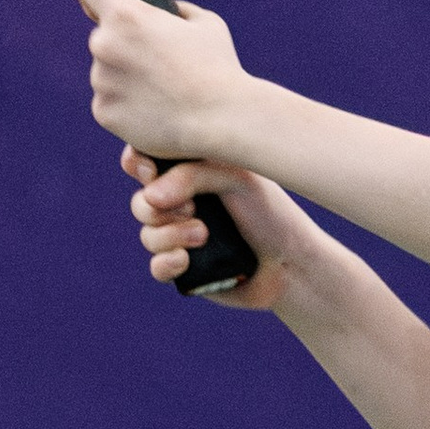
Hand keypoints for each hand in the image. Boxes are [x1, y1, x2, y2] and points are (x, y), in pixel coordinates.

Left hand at [75, 0, 253, 163]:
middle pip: (103, 36)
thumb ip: (175, 11)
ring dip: (125, 77)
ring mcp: (101, 81)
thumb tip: (165, 14)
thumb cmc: (218, 69)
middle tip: (159, 63)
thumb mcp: (204, 23)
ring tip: (163, 92)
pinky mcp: (104, 112)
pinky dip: (126, 106)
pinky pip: (109, 102)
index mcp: (126, 14)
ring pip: (106, 72)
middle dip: (124, 45)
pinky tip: (156, 111)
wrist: (222, 121)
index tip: (98, 0)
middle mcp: (105, 44)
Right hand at [124, 149, 308, 305]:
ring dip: (170, 235)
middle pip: (140, 201)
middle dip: (157, 207)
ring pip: (148, 234)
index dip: (137, 163)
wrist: (292, 263)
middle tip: (192, 208)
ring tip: (203, 236)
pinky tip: (186, 260)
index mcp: (192, 172)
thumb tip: (148, 197)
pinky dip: (167, 263)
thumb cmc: (271, 212)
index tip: (149, 171)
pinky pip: (156, 267)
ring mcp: (181, 236)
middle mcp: (182, 203)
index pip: (146, 159)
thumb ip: (191, 174)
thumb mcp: (236, 177)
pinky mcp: (185, 269)